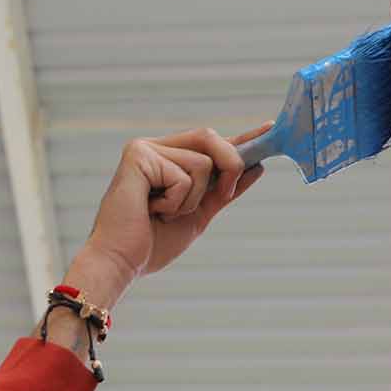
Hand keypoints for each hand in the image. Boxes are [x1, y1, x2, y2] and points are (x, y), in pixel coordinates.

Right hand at [68, 125, 271, 303]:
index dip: (240, 138)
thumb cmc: (151, 244)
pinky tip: (151, 210)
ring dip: (192, 199)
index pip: (210, 144)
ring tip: (162, 212)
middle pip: (211, 138)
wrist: (122, 262)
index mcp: (166, 159)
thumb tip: (256, 167)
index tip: (268, 128)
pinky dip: (175, 202)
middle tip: (220, 194)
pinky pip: (184, 175)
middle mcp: (154, 147)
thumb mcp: (198, 215)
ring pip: (203, 162)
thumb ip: (223, 191)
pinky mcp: (138, 155)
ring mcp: (145, 149)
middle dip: (228, 167)